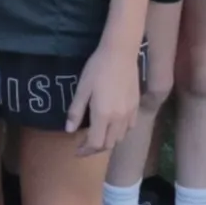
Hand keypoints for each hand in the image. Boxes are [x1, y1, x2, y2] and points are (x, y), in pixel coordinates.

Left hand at [66, 32, 142, 155]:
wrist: (120, 53)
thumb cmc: (97, 68)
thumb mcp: (82, 89)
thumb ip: (76, 111)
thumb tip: (69, 130)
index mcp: (103, 115)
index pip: (95, 143)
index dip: (85, 151)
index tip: (76, 150)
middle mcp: (118, 119)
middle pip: (108, 144)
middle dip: (95, 148)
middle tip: (85, 145)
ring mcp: (129, 113)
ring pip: (120, 138)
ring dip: (108, 141)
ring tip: (98, 135)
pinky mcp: (136, 106)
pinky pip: (129, 128)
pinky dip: (120, 132)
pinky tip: (113, 125)